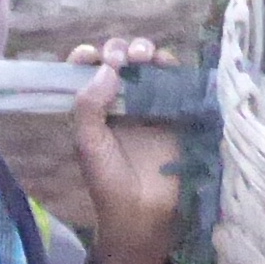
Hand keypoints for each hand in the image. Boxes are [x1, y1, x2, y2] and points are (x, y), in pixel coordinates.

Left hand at [63, 38, 183, 263]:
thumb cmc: (109, 181)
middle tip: (123, 57)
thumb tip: (108, 67)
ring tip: (144, 56)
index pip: (88, 70)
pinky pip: (176, 82)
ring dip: (145, 52)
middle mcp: (121, 101)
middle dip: (120, 49)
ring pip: (149, 66)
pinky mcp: (176, 113)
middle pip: (121, 61)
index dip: (89, 56)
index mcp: (94, 108)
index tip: (91, 55)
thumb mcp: (88, 143)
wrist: (143, 214)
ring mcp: (150, 105)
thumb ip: (89, 104)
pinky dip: (172, 67)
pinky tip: (165, 65)